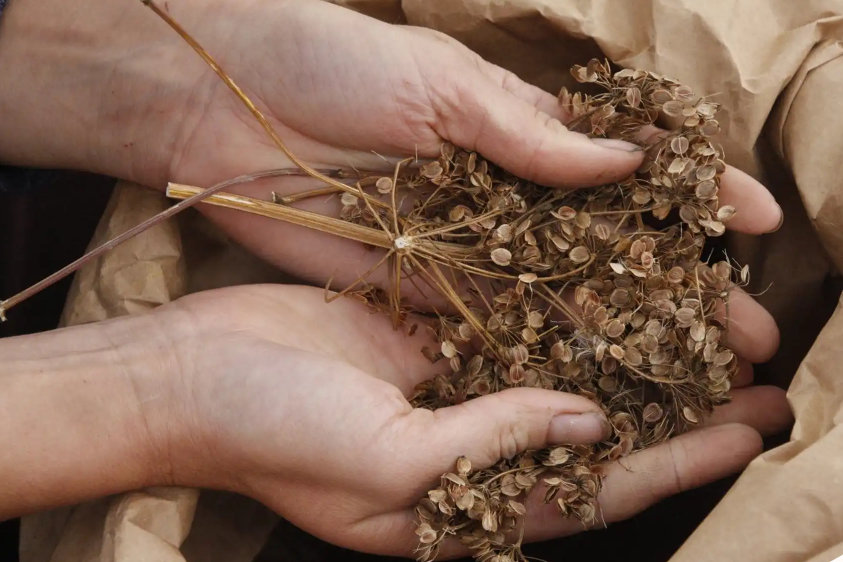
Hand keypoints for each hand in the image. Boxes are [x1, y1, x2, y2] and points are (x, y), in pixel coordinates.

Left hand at [0, 0, 781, 297]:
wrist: (222, 103)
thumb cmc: (330, 63)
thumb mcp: (439, 85)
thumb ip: (529, 135)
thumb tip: (627, 163)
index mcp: (517, 128)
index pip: (625, 161)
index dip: (692, 190)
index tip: (756, 223)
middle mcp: (502, 194)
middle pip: (606, 243)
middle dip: (676, 283)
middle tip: (742, 328)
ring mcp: (464, 245)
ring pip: (560, 293)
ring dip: (624, 327)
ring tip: (690, 364)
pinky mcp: (416, 284)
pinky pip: (489, 320)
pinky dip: (540, 346)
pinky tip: (593, 376)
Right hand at [142, 284, 790, 557]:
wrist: (191, 377)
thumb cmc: (274, 440)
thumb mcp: (386, 468)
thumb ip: (489, 447)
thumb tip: (588, 425)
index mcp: (461, 505)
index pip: (593, 490)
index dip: (674, 463)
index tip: (746, 432)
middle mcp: (468, 445)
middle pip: (594, 431)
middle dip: (674, 410)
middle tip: (754, 382)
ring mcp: (448, 384)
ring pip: (561, 368)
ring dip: (628, 351)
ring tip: (700, 326)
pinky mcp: (426, 333)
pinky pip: (509, 321)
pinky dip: (561, 307)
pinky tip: (608, 286)